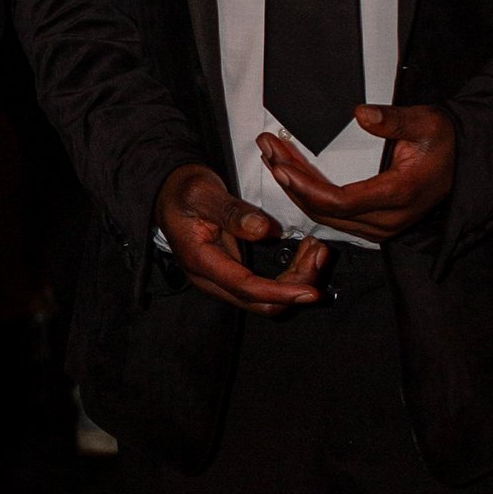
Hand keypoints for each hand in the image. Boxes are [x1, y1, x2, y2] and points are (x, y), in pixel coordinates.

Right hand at [155, 162, 329, 313]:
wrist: (172, 193)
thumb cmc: (184, 191)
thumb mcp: (204, 193)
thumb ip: (232, 212)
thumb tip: (262, 230)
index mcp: (201, 262)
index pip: (245, 288)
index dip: (280, 292)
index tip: (310, 291)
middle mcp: (213, 279)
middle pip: (261, 302)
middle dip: (296, 286)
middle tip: (320, 254)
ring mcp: (225, 279)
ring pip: (268, 298)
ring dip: (297, 281)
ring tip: (317, 250)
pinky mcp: (236, 273)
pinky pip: (268, 286)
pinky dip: (291, 275)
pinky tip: (306, 253)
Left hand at [256, 103, 455, 243]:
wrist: (463, 161)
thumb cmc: (443, 142)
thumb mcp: (426, 122)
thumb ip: (394, 120)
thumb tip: (363, 114)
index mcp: (398, 195)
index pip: (339, 201)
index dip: (305, 186)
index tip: (281, 164)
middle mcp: (387, 220)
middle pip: (325, 211)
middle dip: (291, 183)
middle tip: (269, 151)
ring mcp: (381, 227)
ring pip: (325, 217)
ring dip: (296, 190)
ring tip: (273, 158)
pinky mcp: (375, 225)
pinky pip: (334, 217)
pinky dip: (310, 197)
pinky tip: (292, 175)